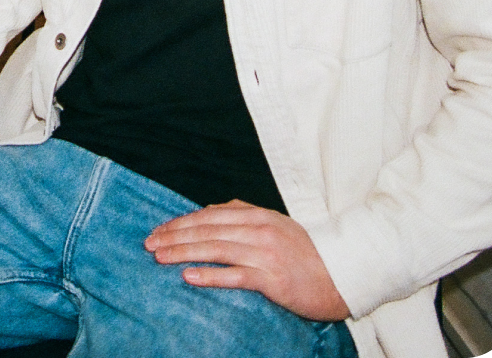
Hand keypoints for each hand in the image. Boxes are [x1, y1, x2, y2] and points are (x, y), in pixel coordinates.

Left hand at [144, 199, 349, 321]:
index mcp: (256, 215)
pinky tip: (188, 277)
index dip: (180, 222)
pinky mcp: (273, 279)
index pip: (208, 215)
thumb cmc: (305, 252)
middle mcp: (257, 230)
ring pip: (215, 250)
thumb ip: (243, 215)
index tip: (158, 230)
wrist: (342, 273)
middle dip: (174, 236)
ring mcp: (264, 254)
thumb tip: (210, 211)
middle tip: (149, 244)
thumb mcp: (273, 224)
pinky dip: (210, 276)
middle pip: (206, 231)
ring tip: (159, 257)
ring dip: (183, 253)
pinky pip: (235, 276)